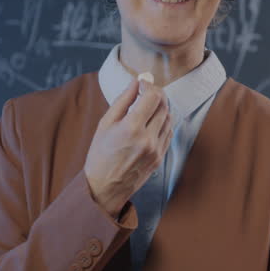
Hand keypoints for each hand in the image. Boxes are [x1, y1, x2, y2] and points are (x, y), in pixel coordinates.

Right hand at [84, 78, 172, 214]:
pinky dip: (163, 122)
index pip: (153, 97)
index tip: (141, 84)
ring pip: (169, 118)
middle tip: (146, 92)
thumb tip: (136, 83)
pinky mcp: (160, 157)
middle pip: (163, 105)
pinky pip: (169, 132)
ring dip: (161, 107)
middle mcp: (147, 138)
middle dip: (156, 94)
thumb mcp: (105, 124)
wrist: (105, 187)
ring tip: (148, 107)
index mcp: (131, 128)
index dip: (148, 85)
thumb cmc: (100, 155)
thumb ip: (123, 100)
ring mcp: (156, 149)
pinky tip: (152, 121)